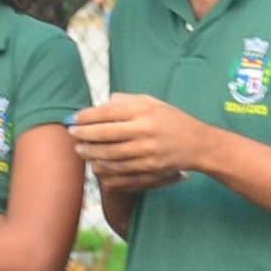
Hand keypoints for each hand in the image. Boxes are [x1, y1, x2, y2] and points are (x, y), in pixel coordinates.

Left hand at [71, 93, 215, 191]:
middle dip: (84, 136)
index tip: (74, 119)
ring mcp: (149, 151)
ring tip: (81, 151)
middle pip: (105, 135)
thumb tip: (101, 104)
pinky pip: (123, 170)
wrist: (199, 144)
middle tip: (72, 135)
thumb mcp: (152, 102)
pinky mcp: (152, 167)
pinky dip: (106, 168)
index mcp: (143, 111)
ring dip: (92, 154)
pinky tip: (97, 164)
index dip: (86, 117)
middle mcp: (145, 130)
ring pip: (111, 155)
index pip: (107, 113)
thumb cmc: (172, 120)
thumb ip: (126, 101)